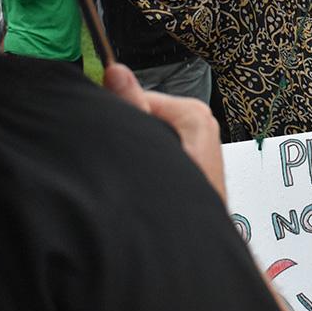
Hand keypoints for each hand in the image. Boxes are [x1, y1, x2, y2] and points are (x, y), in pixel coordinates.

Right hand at [103, 63, 226, 201]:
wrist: (194, 237)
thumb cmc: (181, 198)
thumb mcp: (150, 144)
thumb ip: (132, 107)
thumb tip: (117, 72)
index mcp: (193, 113)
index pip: (142, 97)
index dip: (120, 113)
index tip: (108, 130)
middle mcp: (203, 122)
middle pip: (149, 114)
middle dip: (134, 132)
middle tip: (128, 156)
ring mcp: (203, 140)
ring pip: (156, 131)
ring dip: (143, 145)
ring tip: (141, 169)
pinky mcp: (198, 156)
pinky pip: (167, 145)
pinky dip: (154, 155)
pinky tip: (150, 172)